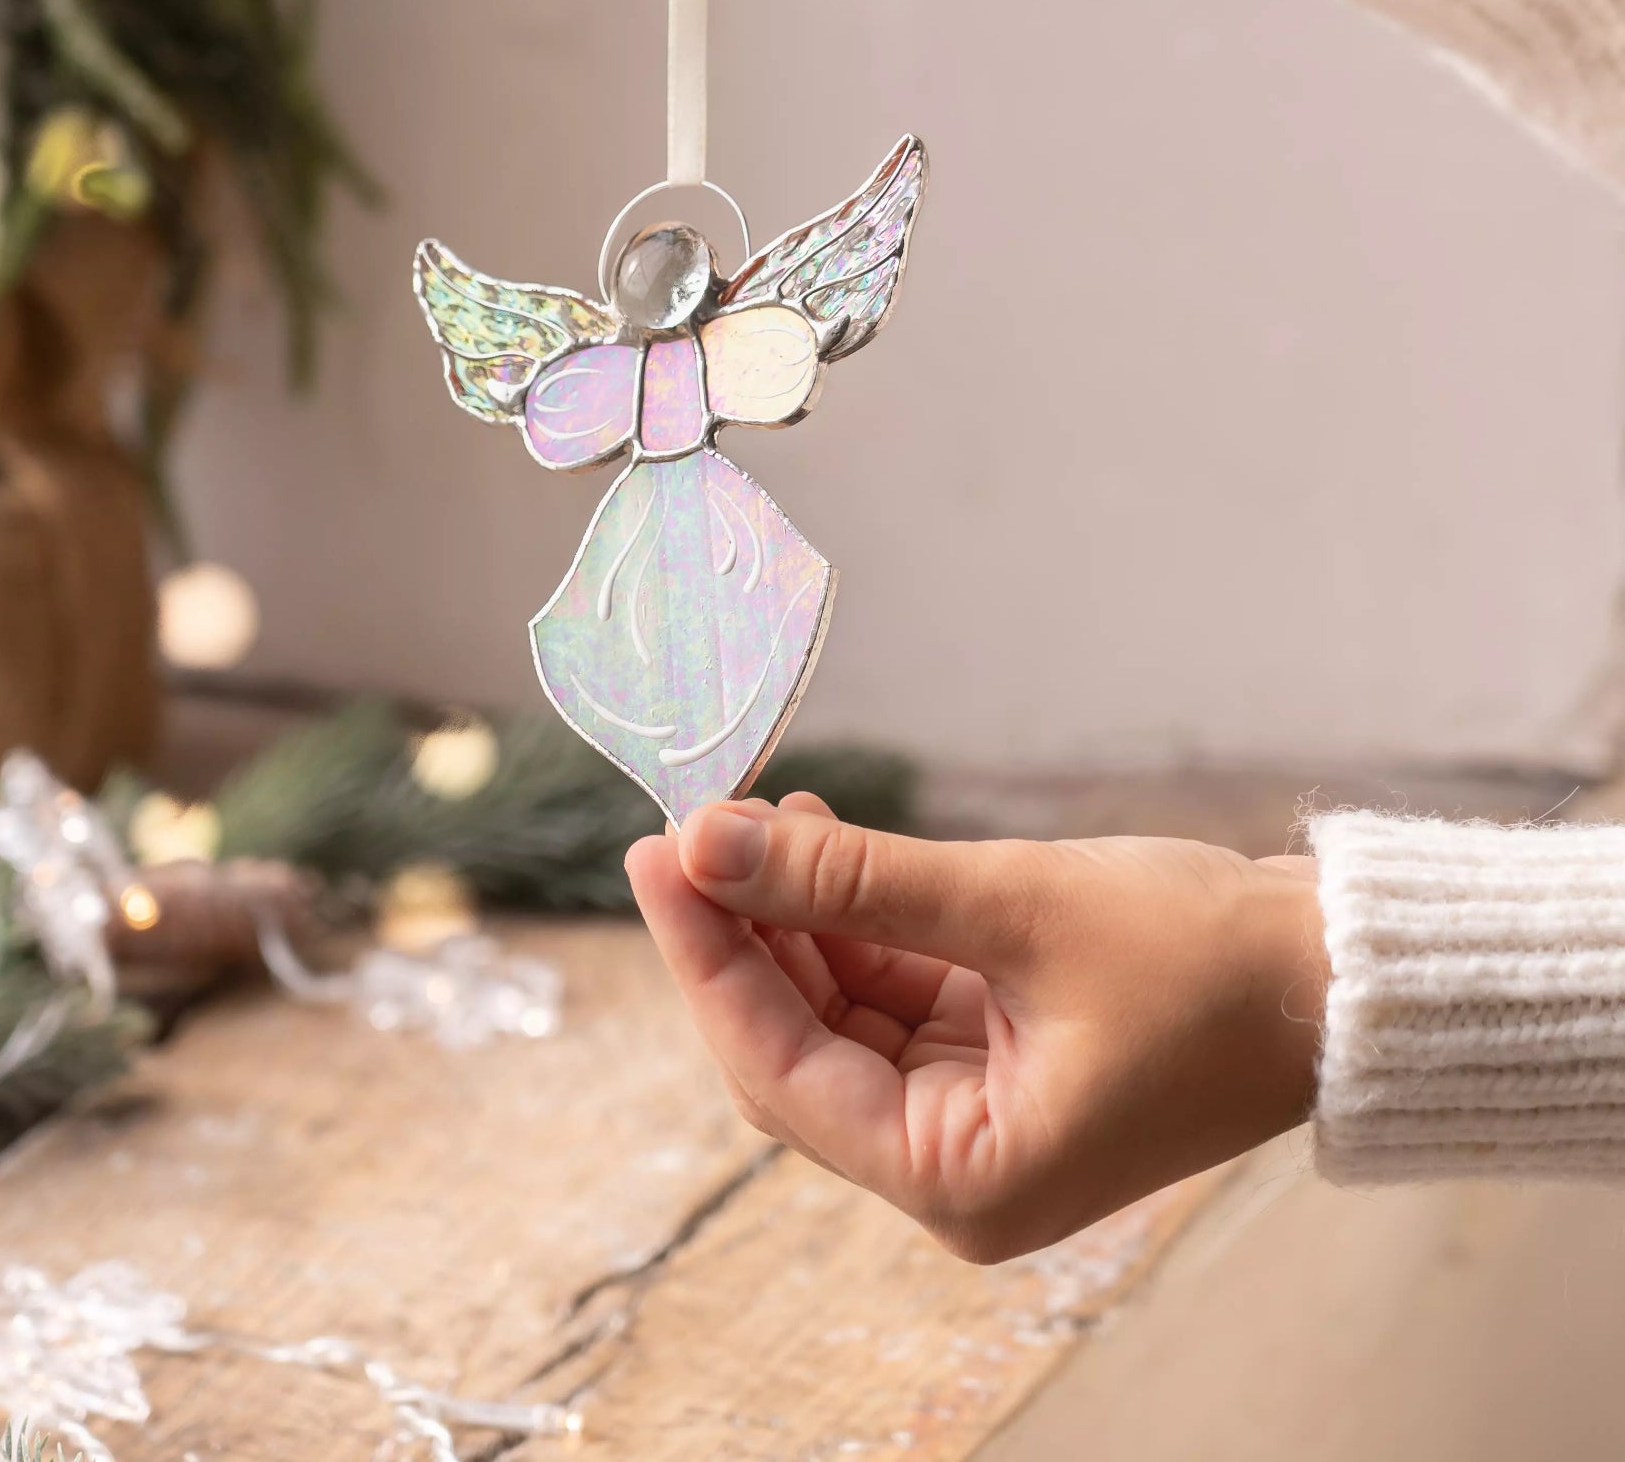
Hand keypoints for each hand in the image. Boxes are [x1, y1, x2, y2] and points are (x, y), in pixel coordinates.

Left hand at [626, 792, 1324, 1261]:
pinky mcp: (994, 1060)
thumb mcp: (1008, 907)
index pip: (778, 1068)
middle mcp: (957, 1166)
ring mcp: (975, 1115)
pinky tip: (816, 841)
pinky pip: (886, 992)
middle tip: (686, 826)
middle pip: (793, 1046)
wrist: (1338, 975)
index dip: (705, 957)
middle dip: (739, 933)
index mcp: (962, 1179)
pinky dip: (849, 922)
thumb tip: (710, 841)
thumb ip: (847, 880)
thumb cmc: (1207, 962)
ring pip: (833, 1012)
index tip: (655, 855)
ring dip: (791, 917)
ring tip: (755, 815)